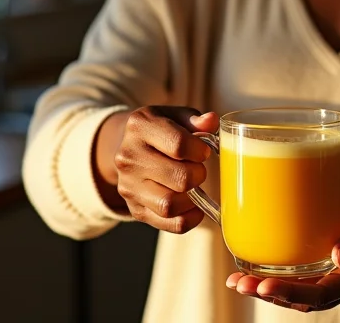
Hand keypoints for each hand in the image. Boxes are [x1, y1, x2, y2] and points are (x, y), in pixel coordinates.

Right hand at [108, 106, 218, 232]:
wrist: (130, 145)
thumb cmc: (161, 129)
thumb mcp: (175, 116)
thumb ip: (195, 119)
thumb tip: (211, 121)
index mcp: (140, 126)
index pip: (178, 144)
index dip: (200, 150)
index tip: (204, 151)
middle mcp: (129, 156)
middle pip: (179, 177)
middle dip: (199, 175)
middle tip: (199, 168)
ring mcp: (128, 185)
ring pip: (169, 204)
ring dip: (192, 198)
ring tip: (194, 185)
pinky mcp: (134, 208)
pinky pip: (167, 223)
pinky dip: (188, 219)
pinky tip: (194, 206)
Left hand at [227, 186, 339, 312]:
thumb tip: (339, 256)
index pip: (323, 294)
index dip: (293, 293)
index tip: (264, 285)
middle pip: (304, 299)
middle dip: (270, 293)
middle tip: (239, 283)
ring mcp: (332, 275)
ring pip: (297, 291)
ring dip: (266, 288)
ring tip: (236, 281)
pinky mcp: (322, 263)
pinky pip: (297, 276)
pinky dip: (275, 273)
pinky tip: (252, 266)